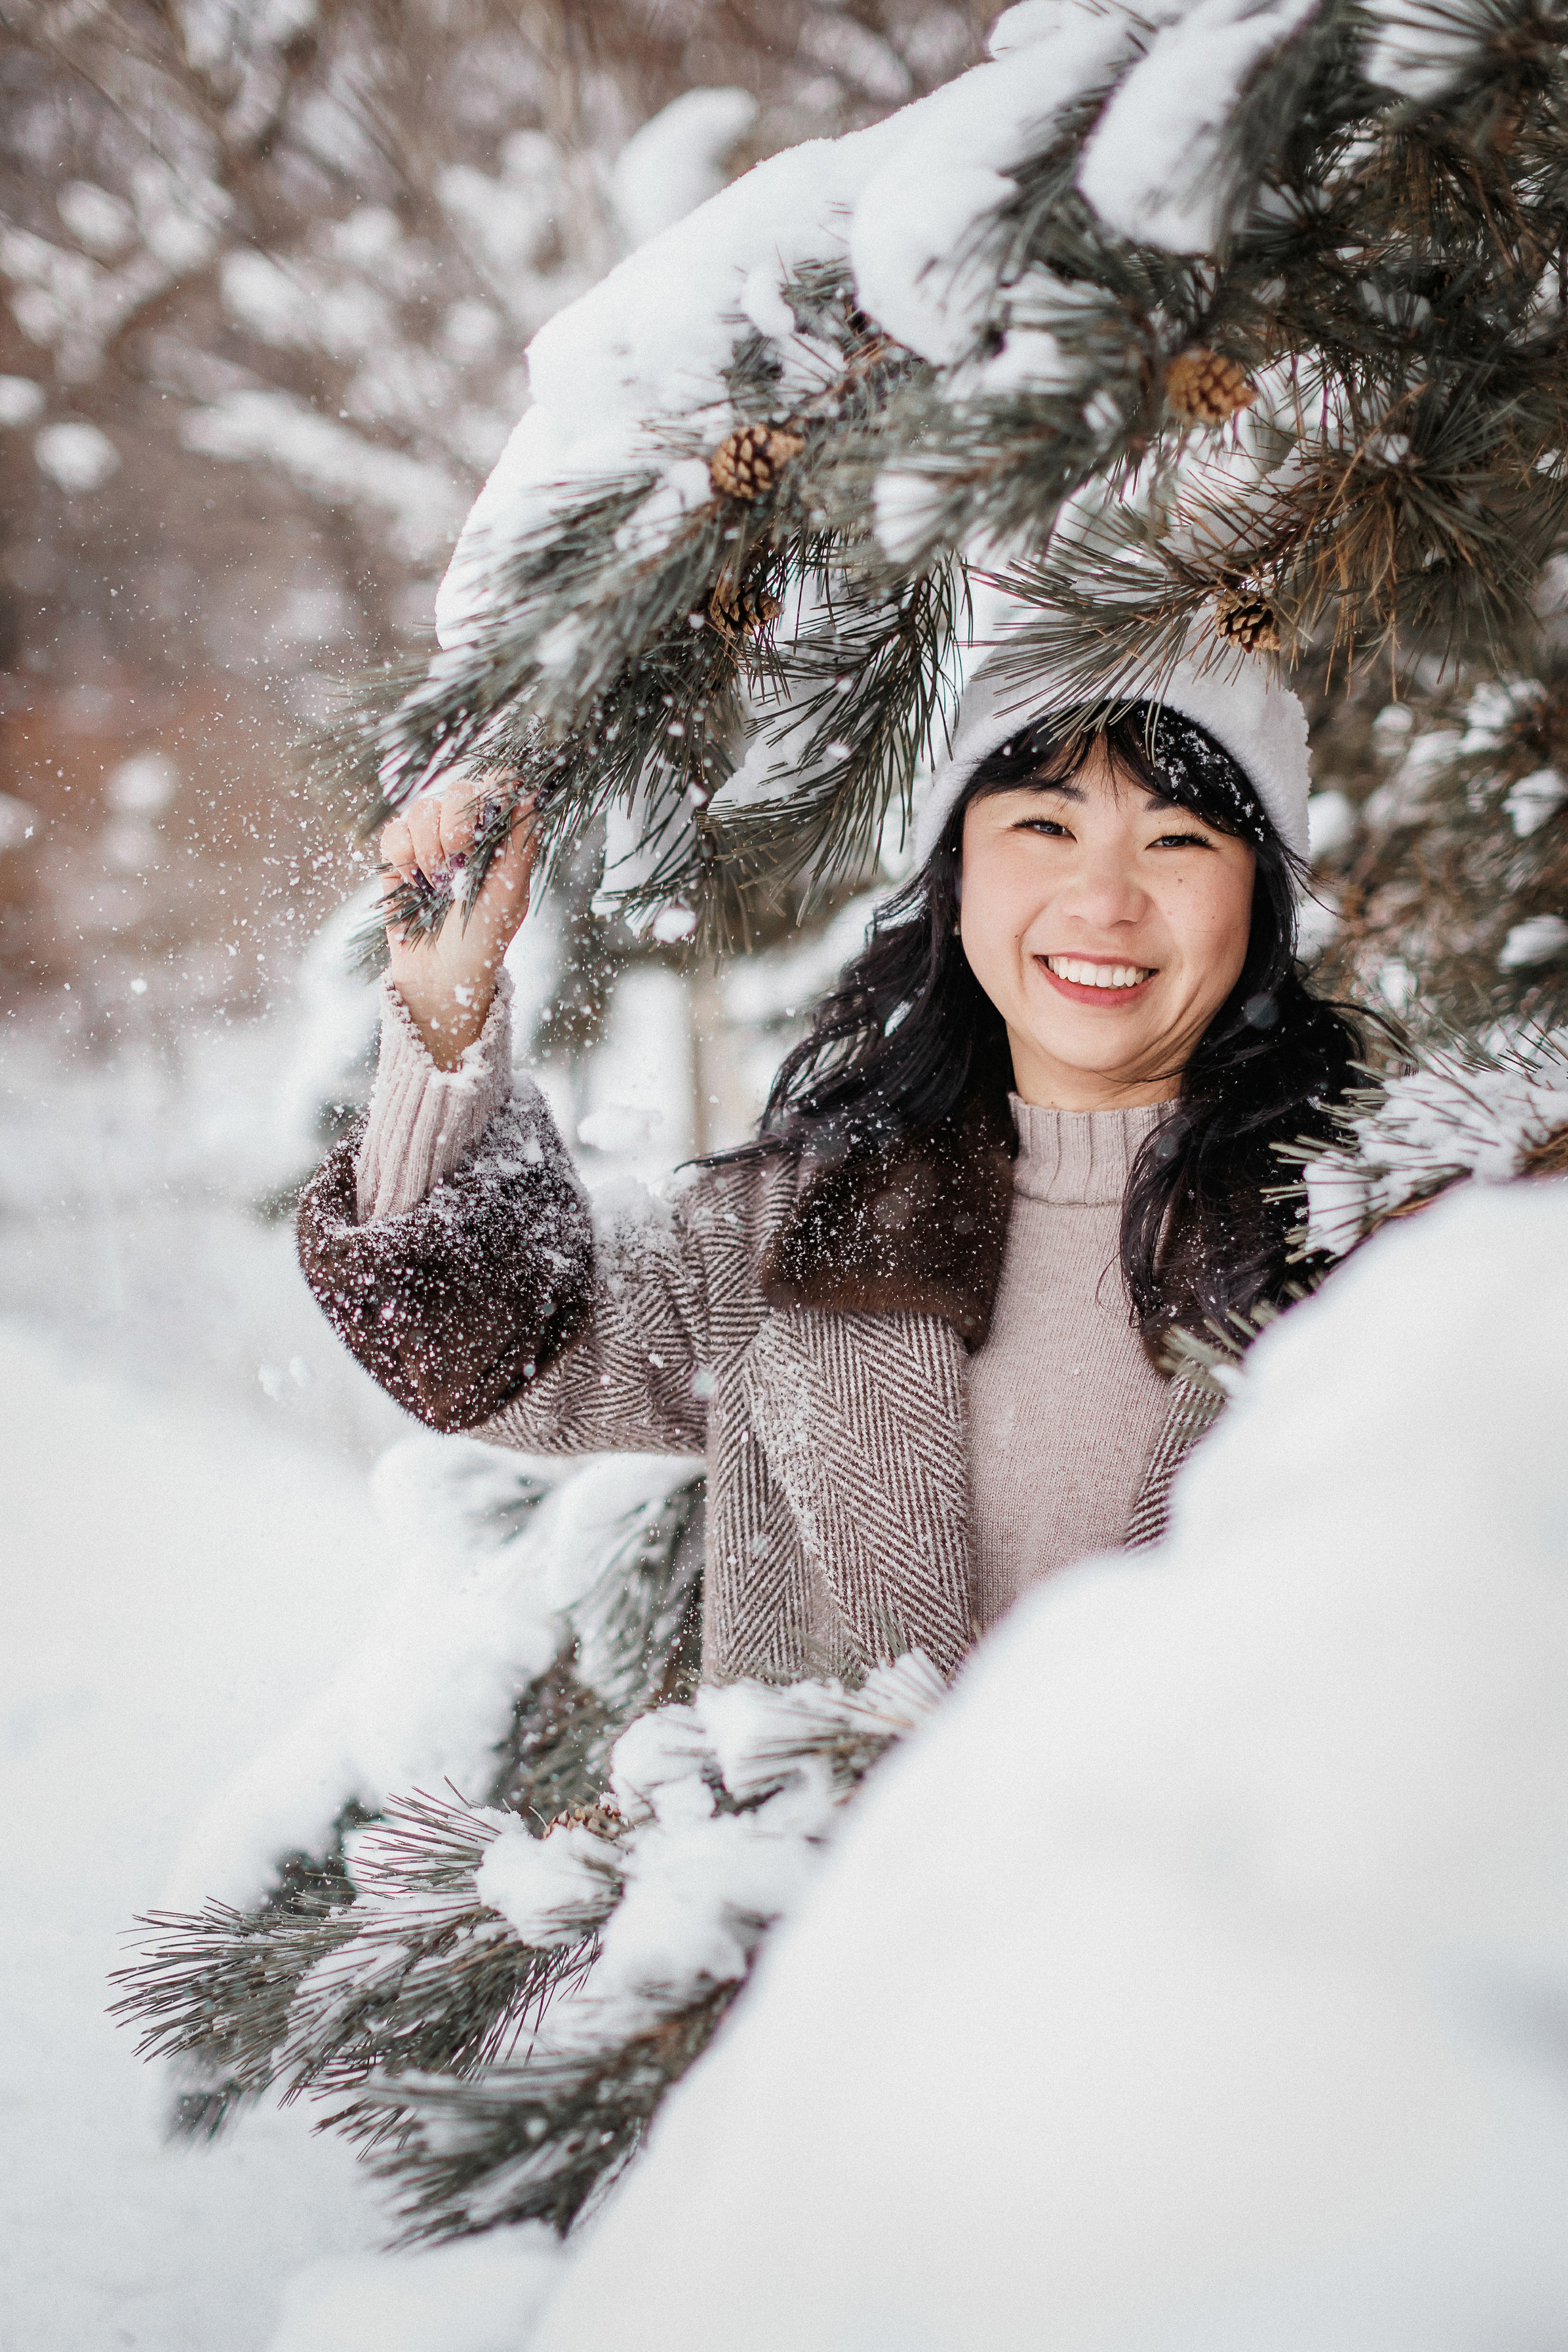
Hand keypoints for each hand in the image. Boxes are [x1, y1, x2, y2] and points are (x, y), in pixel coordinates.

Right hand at [379, 776, 539, 1069]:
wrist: (440, 977)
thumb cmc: (482, 940)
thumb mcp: (509, 894)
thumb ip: (519, 842)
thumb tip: (534, 793)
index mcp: (501, 837)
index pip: (499, 786)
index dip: (491, 791)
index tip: (485, 819)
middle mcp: (467, 833)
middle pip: (457, 789)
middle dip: (454, 826)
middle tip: (456, 864)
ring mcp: (431, 842)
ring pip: (421, 808)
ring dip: (427, 849)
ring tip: (437, 885)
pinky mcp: (399, 857)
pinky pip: (394, 832)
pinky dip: (402, 857)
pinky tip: (414, 883)